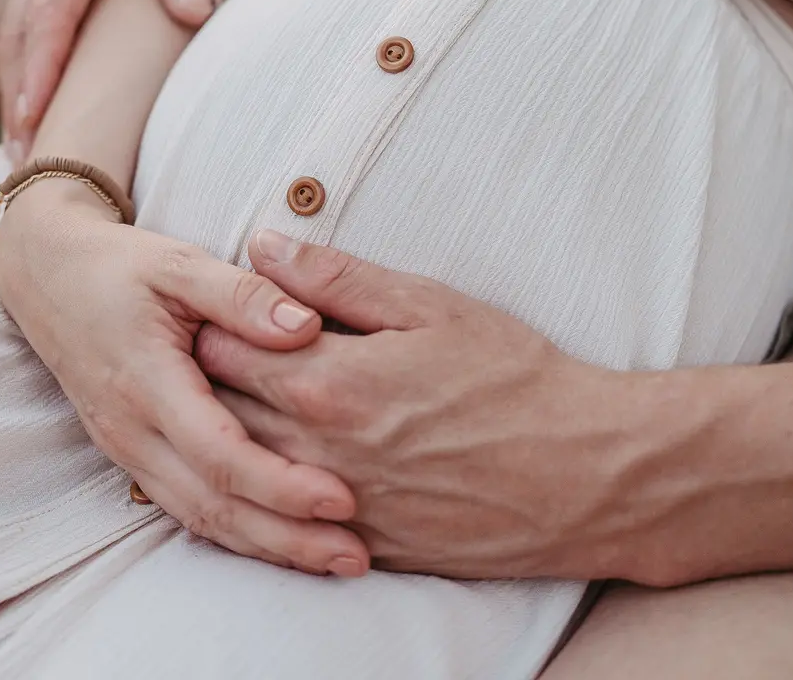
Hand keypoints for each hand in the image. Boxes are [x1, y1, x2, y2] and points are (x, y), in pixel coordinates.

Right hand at [0, 0, 321, 157]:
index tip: (34, 122)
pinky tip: (32, 85)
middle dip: (18, 97)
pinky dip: (23, 52)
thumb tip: (191, 15)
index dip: (41, 73)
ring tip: (22, 140)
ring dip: (16, 81)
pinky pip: (25, 8)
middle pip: (21, 34)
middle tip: (23, 159)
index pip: (51, 17)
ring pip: (16, 25)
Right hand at [0, 184, 369, 576]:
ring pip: (199, 520)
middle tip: (355, 557)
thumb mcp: (180, 261)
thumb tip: (307, 327)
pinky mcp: (133, 457)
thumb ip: (243, 294)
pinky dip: (237, 532)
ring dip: (268, 547)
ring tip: (335, 561)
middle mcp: (132, 431)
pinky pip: (187, 509)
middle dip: (286, 538)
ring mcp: (128, 451)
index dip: (282, 484)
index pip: (219, 454)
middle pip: (213, 507)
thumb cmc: (119, 267)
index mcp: (146, 382)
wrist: (48, 279)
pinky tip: (284, 541)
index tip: (343, 499)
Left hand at [195, 231, 638, 581]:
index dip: (211, 322)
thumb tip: (264, 245)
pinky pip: (285, 520)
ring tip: (243, 400)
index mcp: (328, 384)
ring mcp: (337, 509)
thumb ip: (336, 277)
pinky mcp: (362, 547)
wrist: (584, 474)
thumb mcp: (428, 306)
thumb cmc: (513, 377)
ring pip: (246, 472)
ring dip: (232, 435)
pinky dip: (272, 488)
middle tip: (214, 348)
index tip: (217, 305)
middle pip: (220, 414)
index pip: (221, 351)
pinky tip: (286, 461)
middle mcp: (318, 454)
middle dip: (208, 380)